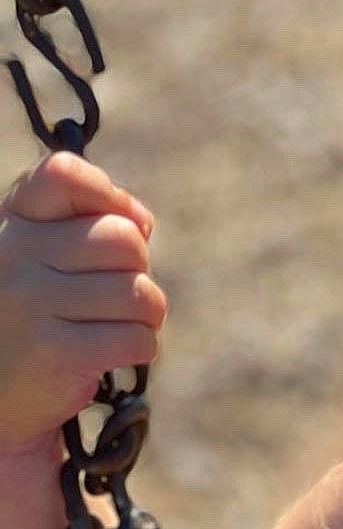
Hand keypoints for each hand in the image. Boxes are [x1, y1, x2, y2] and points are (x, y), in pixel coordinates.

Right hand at [0, 152, 164, 455]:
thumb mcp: (44, 258)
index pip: (65, 173)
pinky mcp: (55, 351)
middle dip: (135, 272)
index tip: (115, 227)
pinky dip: (137, 350)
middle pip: (124, 240)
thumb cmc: (31, 318)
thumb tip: (142, 221)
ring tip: (108, 328)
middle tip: (110, 297)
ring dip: (143, 317)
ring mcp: (31, 302)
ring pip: (141, 293)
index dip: (108, 198)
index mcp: (13, 223)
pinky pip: (138, 338)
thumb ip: (89, 226)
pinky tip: (105, 355)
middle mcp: (14, 254)